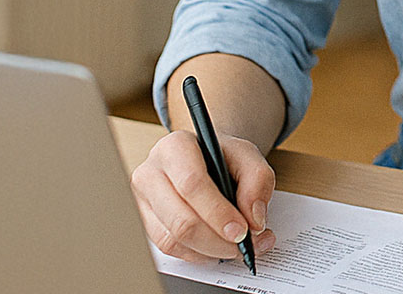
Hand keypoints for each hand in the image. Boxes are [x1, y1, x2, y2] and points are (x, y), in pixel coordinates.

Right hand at [130, 128, 277, 262]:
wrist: (206, 161)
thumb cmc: (223, 157)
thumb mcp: (249, 156)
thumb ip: (258, 181)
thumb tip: (253, 221)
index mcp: (175, 147)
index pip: (191, 184)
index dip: (218, 213)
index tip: (242, 230)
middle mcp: (151, 173)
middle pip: (180, 220)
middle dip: (217, 240)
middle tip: (243, 244)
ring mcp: (144, 201)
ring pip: (173, 240)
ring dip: (210, 251)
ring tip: (236, 246)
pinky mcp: (146, 224)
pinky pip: (170, 250)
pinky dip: (199, 255)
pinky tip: (218, 247)